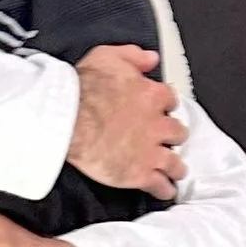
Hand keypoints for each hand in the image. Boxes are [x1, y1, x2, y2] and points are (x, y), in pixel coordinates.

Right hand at [68, 45, 184, 197]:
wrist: (67, 120)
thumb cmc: (82, 89)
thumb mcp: (106, 57)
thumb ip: (133, 55)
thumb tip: (151, 58)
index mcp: (151, 95)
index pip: (171, 100)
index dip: (166, 106)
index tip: (162, 110)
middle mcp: (157, 124)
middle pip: (178, 132)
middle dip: (173, 135)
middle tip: (167, 140)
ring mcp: (150, 151)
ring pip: (175, 161)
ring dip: (175, 166)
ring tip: (175, 170)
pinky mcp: (140, 173)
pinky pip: (161, 185)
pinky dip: (164, 189)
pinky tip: (165, 191)